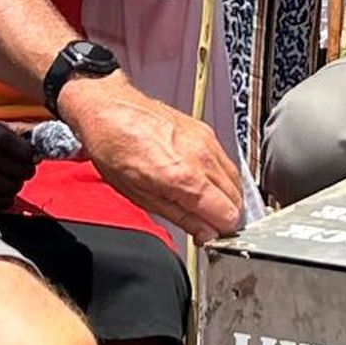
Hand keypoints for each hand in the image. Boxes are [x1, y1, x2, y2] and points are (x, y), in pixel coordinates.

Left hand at [65, 73, 244, 240]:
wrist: (108, 109)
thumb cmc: (114, 148)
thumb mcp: (141, 196)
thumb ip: (181, 217)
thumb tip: (205, 232)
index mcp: (185, 178)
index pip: (229, 215)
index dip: (221, 232)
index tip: (208, 235)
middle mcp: (202, 158)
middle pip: (237, 199)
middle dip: (225, 217)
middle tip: (205, 224)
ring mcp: (207, 141)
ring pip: (236, 181)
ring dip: (225, 197)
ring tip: (202, 204)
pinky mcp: (205, 130)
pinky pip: (225, 161)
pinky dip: (221, 178)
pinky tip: (202, 182)